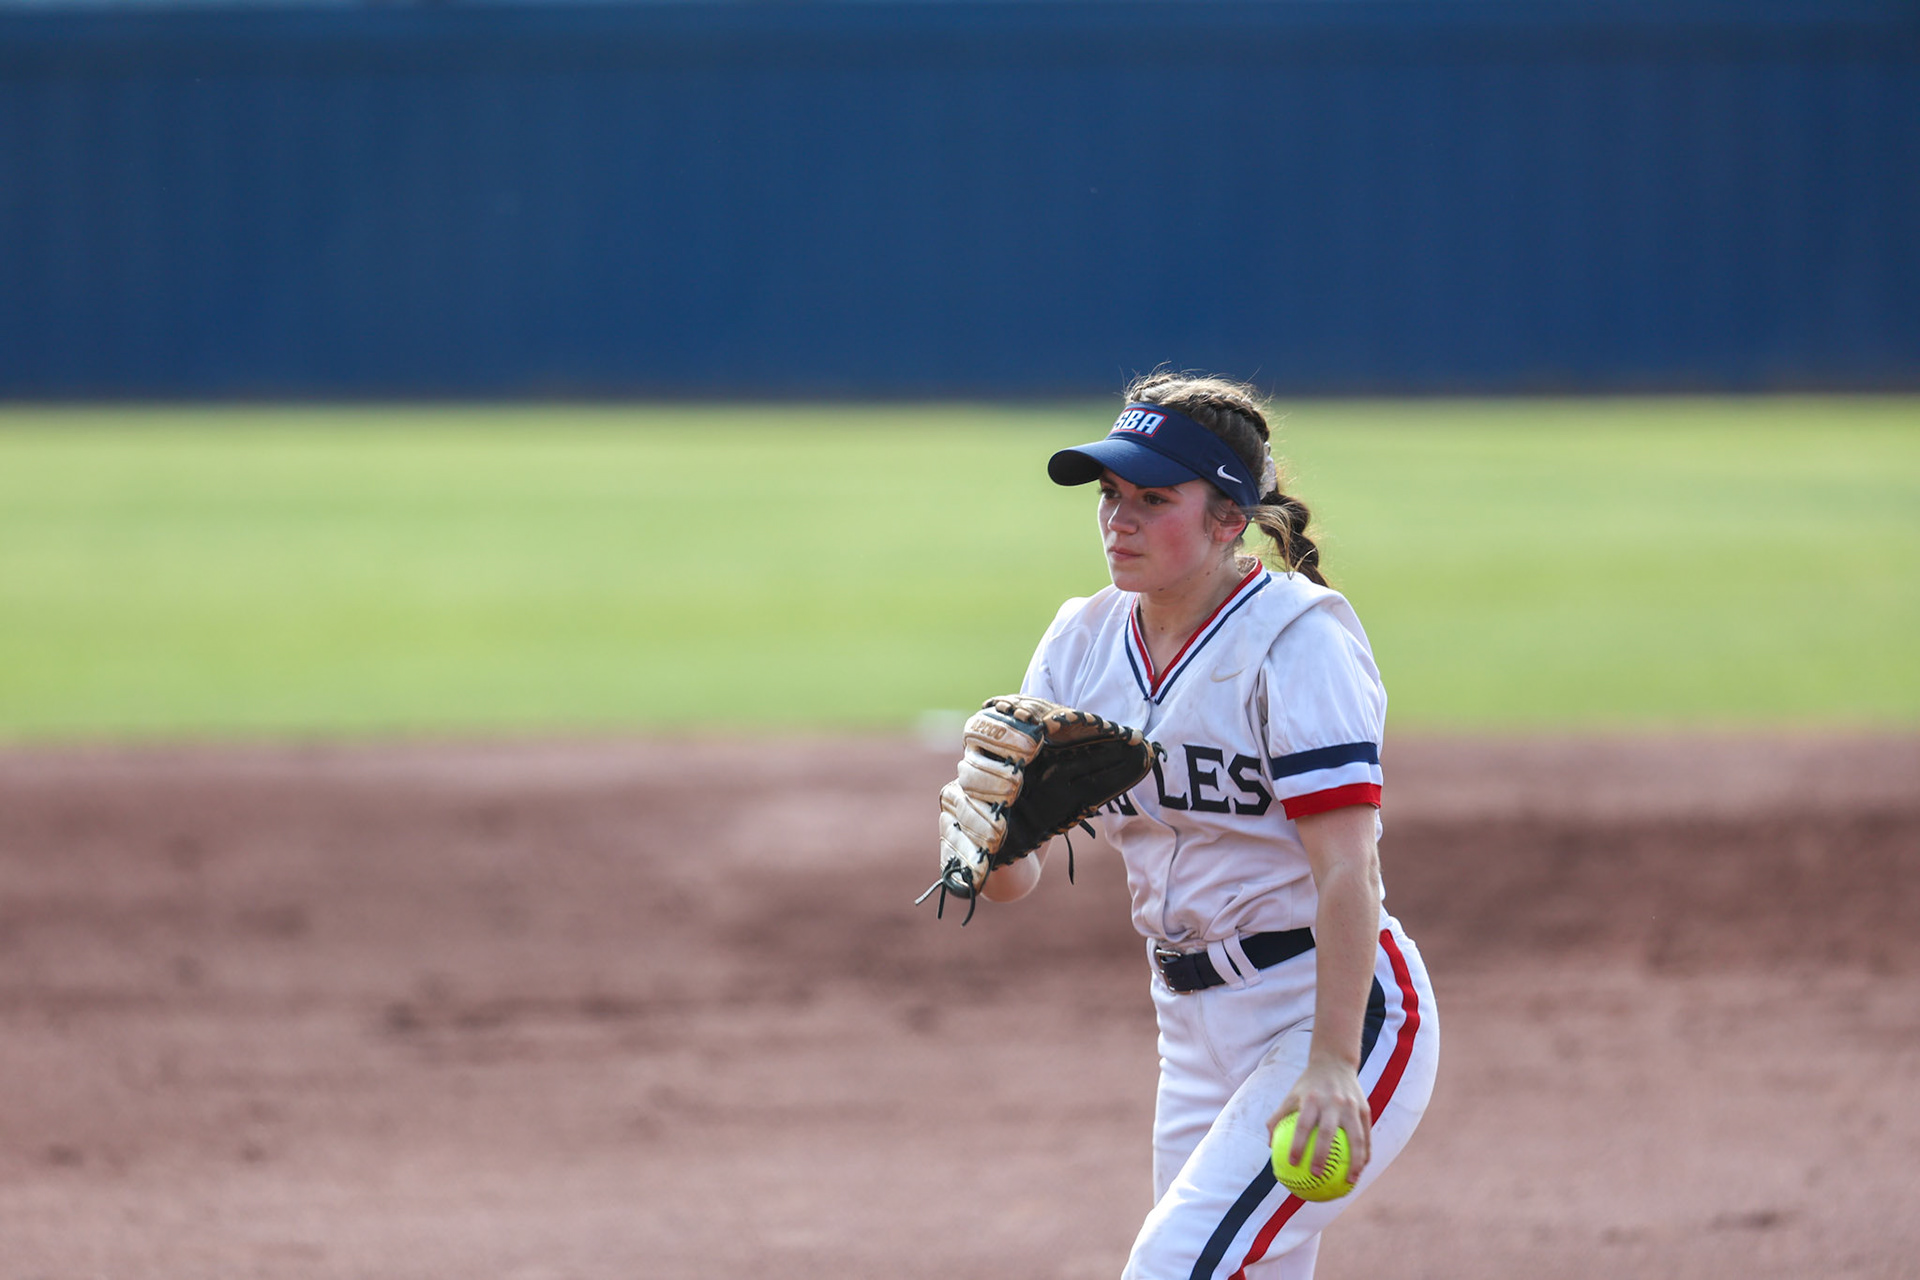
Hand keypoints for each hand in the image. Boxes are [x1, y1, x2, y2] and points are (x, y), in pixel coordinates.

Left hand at [1267, 1052, 1370, 1184]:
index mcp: (1312, 1099)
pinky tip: (1362, 1169)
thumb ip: (1278, 1118)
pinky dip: (1365, 1153)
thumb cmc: (1309, 1085)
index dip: (1297, 1144)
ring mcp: (1351, 1106)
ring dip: (1354, 1161)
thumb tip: (1269, 1146)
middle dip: (1323, 1155)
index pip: (1303, 1125)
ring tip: (1350, 1181)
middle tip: (1317, 1176)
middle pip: (1328, 1132)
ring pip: (1355, 1137)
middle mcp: (1332, 1102)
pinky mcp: (1365, 1109)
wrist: (1335, 1062)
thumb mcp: (1291, 1095)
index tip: (1293, 1164)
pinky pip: (1366, 1135)